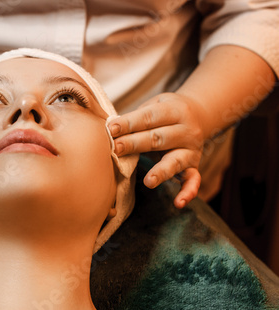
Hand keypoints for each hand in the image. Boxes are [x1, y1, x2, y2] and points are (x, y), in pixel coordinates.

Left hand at [108, 92, 205, 207]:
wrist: (198, 114)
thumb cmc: (164, 113)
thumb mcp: (153, 106)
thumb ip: (135, 117)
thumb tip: (110, 128)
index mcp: (174, 111)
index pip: (149, 117)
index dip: (129, 123)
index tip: (111, 129)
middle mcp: (186, 131)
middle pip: (159, 138)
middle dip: (135, 143)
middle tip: (116, 148)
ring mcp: (191, 150)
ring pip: (175, 161)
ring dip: (161, 172)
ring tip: (149, 182)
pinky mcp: (194, 166)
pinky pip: (193, 181)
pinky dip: (188, 192)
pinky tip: (178, 203)